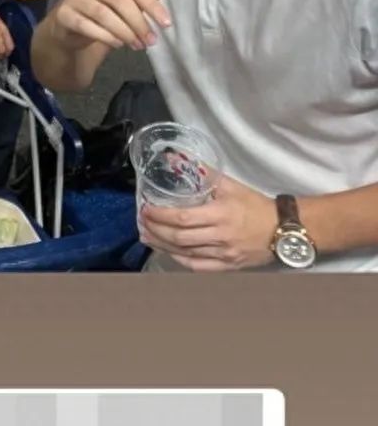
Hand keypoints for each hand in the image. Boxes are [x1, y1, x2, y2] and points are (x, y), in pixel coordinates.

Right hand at [55, 0, 172, 53]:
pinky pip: (86, 26)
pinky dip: (106, 36)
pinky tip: (118, 44)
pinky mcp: (62, 14)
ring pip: (103, 13)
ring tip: (137, 45)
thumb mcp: (125, 3)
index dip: (151, 5)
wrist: (67, 28)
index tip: (166, 24)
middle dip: (138, 22)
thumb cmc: (100, 12)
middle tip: (150, 40)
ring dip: (124, 32)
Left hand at [139, 173, 278, 269]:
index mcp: (220, 214)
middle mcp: (220, 236)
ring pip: (185, 253)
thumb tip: (179, 159)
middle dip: (156, 230)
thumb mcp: (232, 185)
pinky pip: (198, 267)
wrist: (282, 229)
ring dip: (162, 245)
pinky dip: (179, 260)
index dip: (160, 216)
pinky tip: (168, 252)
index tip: (146, 209)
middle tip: (142, 223)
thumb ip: (206, 174)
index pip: (182, 218)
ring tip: (147, 236)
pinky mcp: (228, 266)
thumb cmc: (256, 206)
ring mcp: (224, 254)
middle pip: (179, 238)